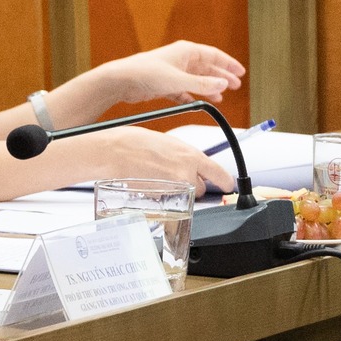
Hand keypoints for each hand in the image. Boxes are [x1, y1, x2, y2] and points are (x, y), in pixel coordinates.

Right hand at [91, 125, 236, 194]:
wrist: (113, 152)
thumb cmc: (134, 142)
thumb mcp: (166, 143)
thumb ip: (182, 155)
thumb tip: (187, 163)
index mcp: (191, 156)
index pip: (219, 174)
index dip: (225, 181)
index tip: (228, 185)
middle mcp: (187, 174)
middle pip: (201, 188)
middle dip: (192, 184)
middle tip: (174, 173)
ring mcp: (174, 188)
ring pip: (185, 195)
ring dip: (177, 190)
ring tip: (157, 176)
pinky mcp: (161, 198)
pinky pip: (167, 198)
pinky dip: (162, 192)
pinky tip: (150, 180)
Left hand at [100, 41, 244, 105]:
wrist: (121, 80)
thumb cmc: (147, 73)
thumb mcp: (179, 80)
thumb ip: (203, 84)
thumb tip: (224, 84)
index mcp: (186, 51)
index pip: (213, 55)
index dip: (228, 64)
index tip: (241, 72)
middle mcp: (180, 60)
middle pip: (206, 68)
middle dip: (221, 77)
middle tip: (235, 86)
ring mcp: (172, 72)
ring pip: (195, 80)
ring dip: (208, 88)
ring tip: (220, 97)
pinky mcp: (163, 84)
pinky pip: (183, 90)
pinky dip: (191, 96)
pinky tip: (198, 102)